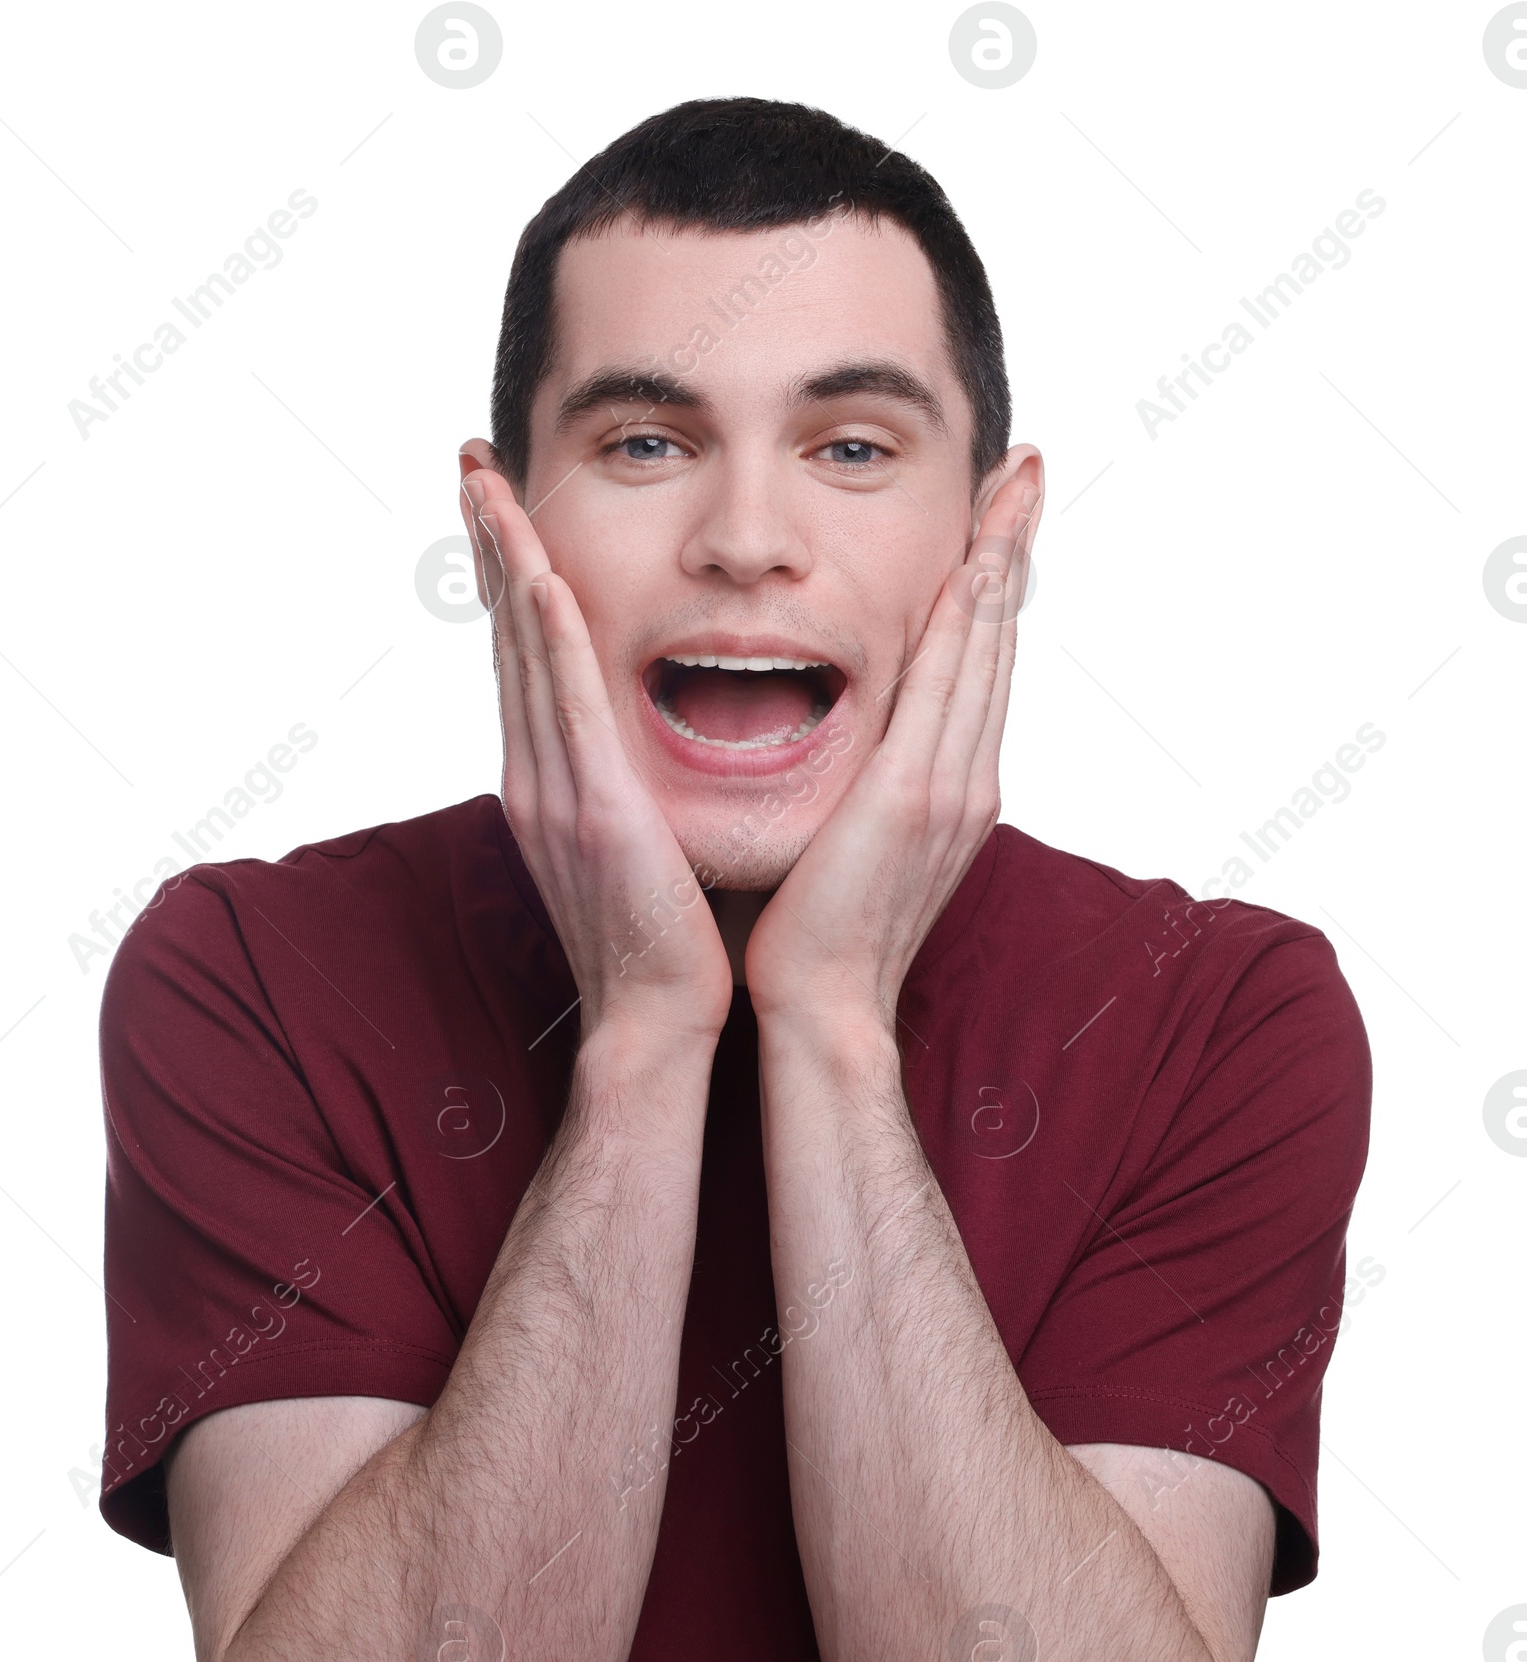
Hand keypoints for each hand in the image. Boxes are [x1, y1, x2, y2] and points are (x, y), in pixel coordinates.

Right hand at [459, 451, 732, 1047]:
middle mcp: (536, 771)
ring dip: (508, 564)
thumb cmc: (659, 932)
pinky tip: (542, 579)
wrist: (654, 1013)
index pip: (525, 655)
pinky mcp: (592, 808)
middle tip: (474, 463)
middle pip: (508, 635)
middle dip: (490, 545)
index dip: (509, 575)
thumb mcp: (632, 837)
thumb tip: (640, 734)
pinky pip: (569, 708)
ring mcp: (555, 788)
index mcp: (550, 775)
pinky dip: (550, 641)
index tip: (501, 507)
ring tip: (489, 486)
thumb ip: (622, 776)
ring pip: (525, 653)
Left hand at [743, 470, 1041, 1037]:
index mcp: (952, 785)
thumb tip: (855, 746)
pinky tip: (972, 558)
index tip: (998, 520)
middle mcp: (967, 775)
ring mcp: (949, 784)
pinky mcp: (914, 795)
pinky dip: (964, 616)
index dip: (992, 586)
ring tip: (1014, 483)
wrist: (824, 1007)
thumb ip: (871, 785)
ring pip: (983, 647)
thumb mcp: (859, 842)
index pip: (978, 664)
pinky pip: (945, 684)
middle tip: (1026, 467)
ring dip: (999, 557)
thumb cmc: (824, 930)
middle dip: (1013, 546)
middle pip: (997, 638)